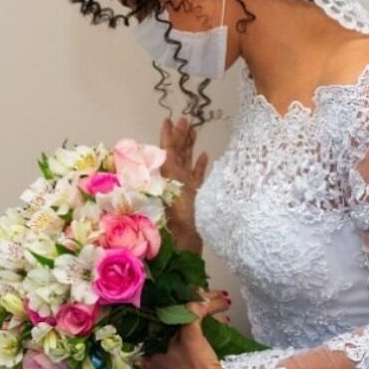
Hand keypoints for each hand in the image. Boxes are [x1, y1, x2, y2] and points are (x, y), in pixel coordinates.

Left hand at [145, 290, 232, 368]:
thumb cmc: (196, 365)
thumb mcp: (191, 334)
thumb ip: (191, 311)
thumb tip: (198, 293)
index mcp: (151, 345)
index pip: (161, 312)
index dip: (177, 298)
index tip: (193, 288)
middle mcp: (160, 348)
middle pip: (177, 316)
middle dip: (199, 303)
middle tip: (217, 295)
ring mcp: (175, 352)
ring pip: (189, 322)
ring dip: (208, 310)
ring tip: (225, 302)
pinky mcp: (190, 355)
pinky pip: (196, 331)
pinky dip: (208, 322)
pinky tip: (222, 317)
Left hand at [160, 117, 208, 252]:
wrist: (186, 249)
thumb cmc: (177, 225)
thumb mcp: (171, 195)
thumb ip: (168, 174)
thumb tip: (162, 152)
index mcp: (168, 178)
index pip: (168, 151)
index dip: (168, 136)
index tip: (168, 120)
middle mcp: (176, 181)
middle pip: (178, 154)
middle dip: (181, 136)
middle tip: (185, 120)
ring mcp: (186, 189)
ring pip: (188, 163)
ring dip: (190, 146)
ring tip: (194, 130)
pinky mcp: (196, 198)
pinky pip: (198, 177)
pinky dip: (201, 166)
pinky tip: (205, 155)